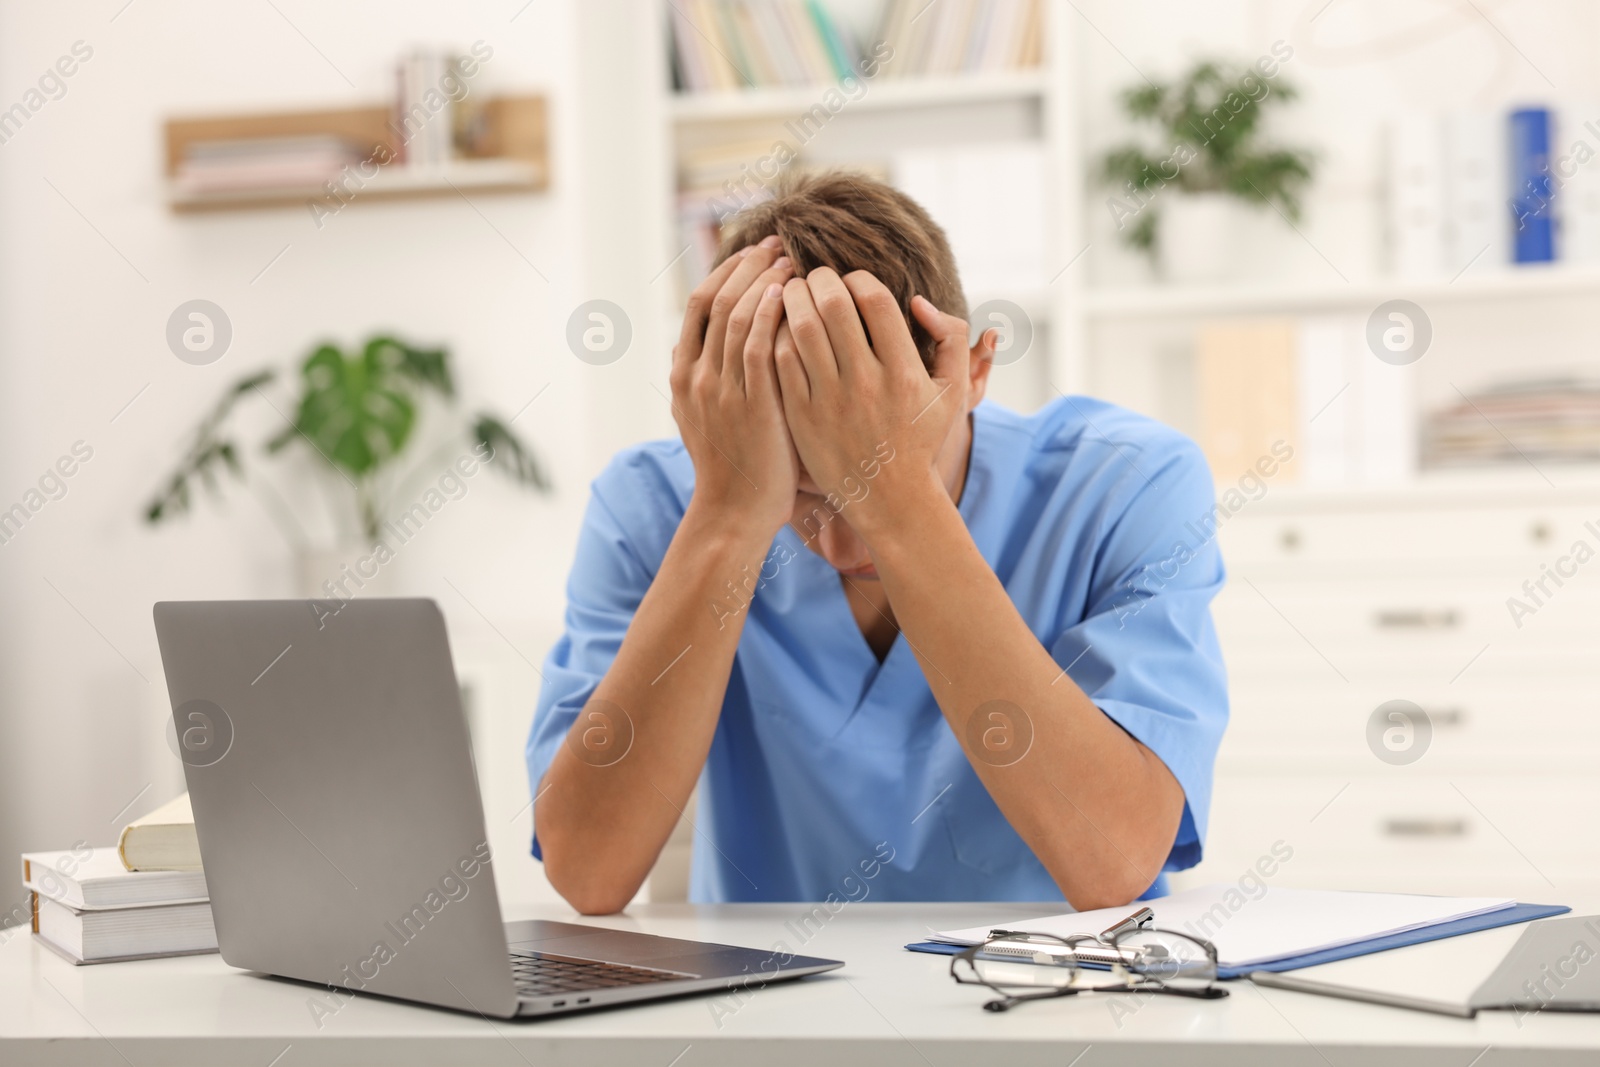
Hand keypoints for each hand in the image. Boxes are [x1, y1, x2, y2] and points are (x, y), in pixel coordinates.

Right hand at [670, 237, 797, 537]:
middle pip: (716, 299)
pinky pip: (755, 345)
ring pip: (734, 315)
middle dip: (748, 265)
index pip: (699, 304)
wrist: (735, 512)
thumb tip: (712, 346)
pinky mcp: (748, 404)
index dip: (727, 271)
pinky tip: (788, 293)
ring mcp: (719, 389)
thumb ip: (711, 380)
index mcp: (683, 375)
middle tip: (777, 242)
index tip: (755, 252)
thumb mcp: (707, 419)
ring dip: (762, 280)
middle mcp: (696, 376)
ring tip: (790, 259)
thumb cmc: (735, 468)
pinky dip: (768, 314)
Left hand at [774, 267, 992, 538]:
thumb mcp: (954, 392)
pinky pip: (781, 362)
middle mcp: (867, 383)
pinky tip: (778, 327)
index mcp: (904, 371)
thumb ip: (950, 338)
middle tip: (812, 276)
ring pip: (801, 328)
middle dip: (818, 278)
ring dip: (791, 299)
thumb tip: (918, 301)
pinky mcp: (802, 417)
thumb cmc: (921, 440)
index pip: (874, 299)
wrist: (890, 499)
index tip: (850, 280)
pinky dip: (776, 334)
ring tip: (791, 292)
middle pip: (832, 305)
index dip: (857, 278)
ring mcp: (831, 401)